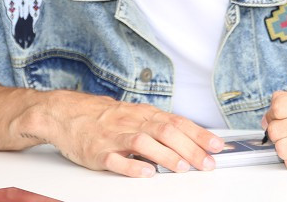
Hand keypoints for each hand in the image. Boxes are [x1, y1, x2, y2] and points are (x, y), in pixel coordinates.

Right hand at [32, 90, 224, 176]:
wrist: (69, 113)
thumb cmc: (108, 117)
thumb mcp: (138, 115)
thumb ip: (162, 126)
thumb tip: (193, 138)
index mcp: (146, 115)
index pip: (179, 122)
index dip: (200, 134)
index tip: (217, 146)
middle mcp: (134, 123)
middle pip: (167, 131)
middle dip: (190, 148)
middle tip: (206, 163)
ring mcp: (116, 138)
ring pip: (144, 143)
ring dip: (166, 155)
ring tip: (183, 167)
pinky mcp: (98, 152)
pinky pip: (116, 160)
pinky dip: (132, 167)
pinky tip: (146, 173)